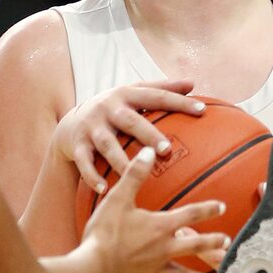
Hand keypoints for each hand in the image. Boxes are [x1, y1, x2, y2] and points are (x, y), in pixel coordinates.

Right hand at [52, 79, 206, 194]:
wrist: (71, 123)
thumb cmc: (114, 111)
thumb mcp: (133, 95)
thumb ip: (161, 89)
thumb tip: (192, 83)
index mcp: (126, 95)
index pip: (156, 96)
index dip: (179, 102)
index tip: (202, 111)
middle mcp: (108, 109)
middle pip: (130, 121)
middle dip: (148, 134)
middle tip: (167, 149)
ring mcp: (92, 128)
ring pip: (107, 144)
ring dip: (120, 160)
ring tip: (134, 174)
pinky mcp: (78, 145)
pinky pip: (85, 162)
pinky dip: (92, 176)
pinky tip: (105, 189)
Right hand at [83, 147, 228, 272]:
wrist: (93, 266)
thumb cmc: (104, 232)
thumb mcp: (118, 197)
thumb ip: (134, 174)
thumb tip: (148, 150)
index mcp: (160, 227)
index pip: (190, 214)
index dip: (207, 209)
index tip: (222, 207)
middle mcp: (164, 250)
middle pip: (195, 246)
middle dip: (213, 244)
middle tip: (227, 244)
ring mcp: (155, 271)